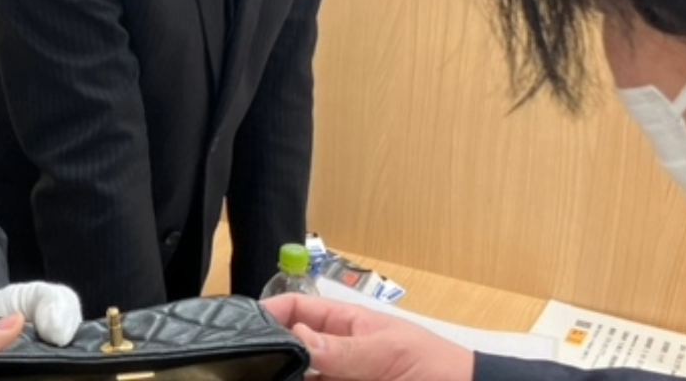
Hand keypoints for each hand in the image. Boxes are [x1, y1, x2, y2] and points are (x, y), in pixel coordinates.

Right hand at [261, 293, 474, 380]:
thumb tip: (294, 336)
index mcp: (344, 327)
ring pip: (296, 379)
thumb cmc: (440, 370)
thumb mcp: (390, 352)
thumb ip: (343, 348)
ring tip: (257, 379)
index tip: (244, 332)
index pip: (294, 311)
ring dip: (279, 377)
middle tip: (246, 370)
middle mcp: (334, 357)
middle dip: (268, 359)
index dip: (268, 316)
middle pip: (287, 354)